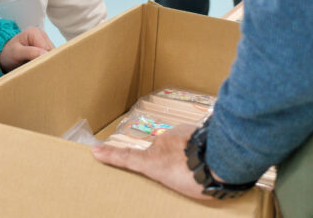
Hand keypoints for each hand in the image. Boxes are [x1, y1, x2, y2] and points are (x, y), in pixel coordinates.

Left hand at [0, 27, 53, 71]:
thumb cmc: (8, 52)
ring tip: (35, 68)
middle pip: (51, 52)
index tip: (38, 68)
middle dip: (45, 62)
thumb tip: (45, 54)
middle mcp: (42, 35)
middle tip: (36, 69)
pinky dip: (45, 64)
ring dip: (46, 63)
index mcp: (35, 32)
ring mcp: (45, 42)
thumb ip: (30, 52)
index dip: (44, 59)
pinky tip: (38, 67)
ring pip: (52, 56)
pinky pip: (50, 58)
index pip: (47, 48)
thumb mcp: (16, 53)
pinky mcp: (46, 49)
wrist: (4, 54)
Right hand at [91, 124, 214, 201]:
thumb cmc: (196, 178)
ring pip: (175, 142)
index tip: (95, 151)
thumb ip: (163, 173)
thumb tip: (161, 168)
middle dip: (167, 158)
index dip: (110, 154)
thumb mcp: (176, 184)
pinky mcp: (189, 127)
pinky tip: (206, 153)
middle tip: (182, 172)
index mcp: (152, 161)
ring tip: (200, 165)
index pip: (127, 158)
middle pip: (158, 150)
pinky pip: (188, 136)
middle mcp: (159, 144)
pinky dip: (194, 143)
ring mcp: (174, 134)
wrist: (218, 160)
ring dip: (183, 151)